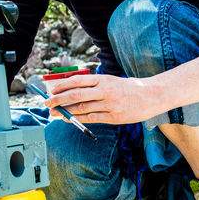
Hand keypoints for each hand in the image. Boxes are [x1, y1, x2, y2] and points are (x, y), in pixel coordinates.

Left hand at [42, 74, 158, 124]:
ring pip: (81, 108)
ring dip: (65, 112)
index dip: (61, 87)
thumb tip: (70, 91)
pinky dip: (78, 119)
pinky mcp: (114, 117)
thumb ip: (93, 85)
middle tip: (46, 104)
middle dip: (58, 100)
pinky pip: (91, 119)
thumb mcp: (110, 80)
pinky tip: (69, 120)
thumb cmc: (128, 88)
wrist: (152, 95)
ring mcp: (109, 104)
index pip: (76, 81)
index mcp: (102, 79)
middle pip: (75, 95)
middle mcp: (104, 90)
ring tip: (54, 114)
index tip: (51, 91)